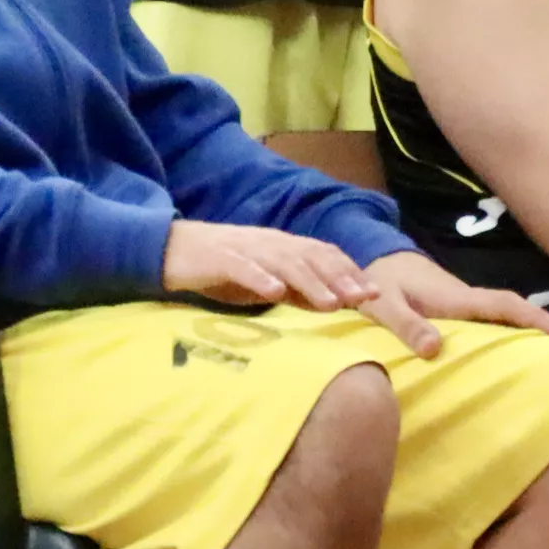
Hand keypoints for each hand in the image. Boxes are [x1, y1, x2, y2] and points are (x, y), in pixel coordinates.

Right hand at [161, 219, 378, 317]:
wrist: (172, 249)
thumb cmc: (223, 269)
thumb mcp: (265, 282)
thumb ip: (296, 291)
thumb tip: (332, 304)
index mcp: (283, 247)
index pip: (324, 256)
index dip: (350, 273)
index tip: (375, 293)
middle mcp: (270, 244)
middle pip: (311, 258)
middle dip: (340, 278)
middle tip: (364, 298)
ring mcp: (246, 249)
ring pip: (284, 263)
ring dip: (310, 282)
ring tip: (331, 302)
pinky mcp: (220, 258)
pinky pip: (243, 267)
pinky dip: (260, 278)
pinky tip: (274, 291)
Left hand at [351, 249, 548, 356]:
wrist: (376, 259)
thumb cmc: (377, 284)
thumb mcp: (383, 305)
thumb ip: (405, 325)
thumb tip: (435, 350)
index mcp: (453, 298)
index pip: (501, 306)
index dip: (533, 318)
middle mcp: (465, 298)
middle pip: (512, 309)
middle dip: (543, 323)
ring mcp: (464, 302)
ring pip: (504, 313)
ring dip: (530, 326)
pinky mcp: (458, 308)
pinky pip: (491, 318)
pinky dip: (511, 327)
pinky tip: (518, 344)